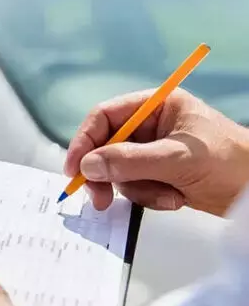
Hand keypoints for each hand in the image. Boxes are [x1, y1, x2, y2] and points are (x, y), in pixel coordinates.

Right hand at [65, 88, 248, 216]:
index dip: (85, 141)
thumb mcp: (177, 159)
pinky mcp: (159, 174)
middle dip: (107, 174)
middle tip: (100, 199)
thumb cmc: (229, 162)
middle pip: (106, 146)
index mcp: (156, 106)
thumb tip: (88, 166)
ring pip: (119, 171)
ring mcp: (154, 151)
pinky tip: (175, 198)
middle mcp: (151, 125)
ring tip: (166, 196)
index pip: (105, 117)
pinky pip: (135, 186)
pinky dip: (150, 197)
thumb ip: (129, 161)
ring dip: (136, 189)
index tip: (75, 170)